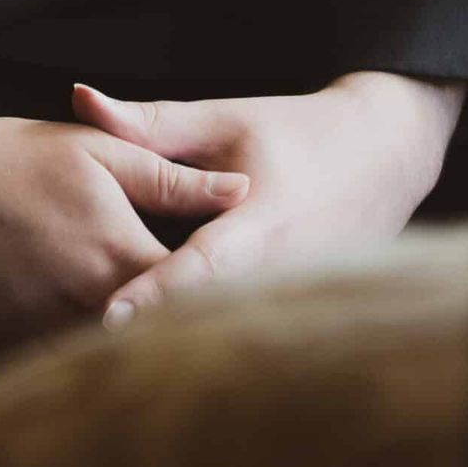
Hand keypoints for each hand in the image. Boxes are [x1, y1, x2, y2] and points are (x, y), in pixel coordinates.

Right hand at [0, 99, 249, 356]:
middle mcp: (85, 307)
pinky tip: (93, 363)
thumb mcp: (96, 153)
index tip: (265, 302)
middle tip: (229, 349)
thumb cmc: (5, 158)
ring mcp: (41, 336)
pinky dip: (76, 368)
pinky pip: (53, 370)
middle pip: (157, 340)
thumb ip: (173, 177)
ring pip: (104, 364)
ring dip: (134, 362)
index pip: (196, 293)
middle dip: (189, 342)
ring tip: (169, 366)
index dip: (229, 299)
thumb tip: (242, 187)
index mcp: (119, 256)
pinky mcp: (3, 350)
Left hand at [70, 70, 465, 325]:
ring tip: (117, 367)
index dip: (158, 293)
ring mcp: (304, 297)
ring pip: (235, 330)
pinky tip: (168, 358)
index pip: (203, 265)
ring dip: (185, 343)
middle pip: (213, 313)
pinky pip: (255, 331)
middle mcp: (286, 268)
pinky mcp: (310, 312)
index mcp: (263, 219)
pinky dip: (216, 340)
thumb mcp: (225, 119)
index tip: (110, 317)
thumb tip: (79, 100)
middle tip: (91, 349)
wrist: (388, 155)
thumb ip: (151, 122)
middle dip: (159, 333)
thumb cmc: (297, 133)